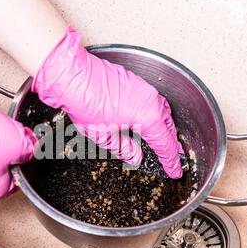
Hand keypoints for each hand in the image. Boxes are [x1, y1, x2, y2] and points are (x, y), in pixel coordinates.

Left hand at [32, 27, 183, 178]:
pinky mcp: (136, 82)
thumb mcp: (104, 137)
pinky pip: (154, 101)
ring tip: (164, 141)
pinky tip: (149, 120)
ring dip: (165, 128)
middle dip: (171, 146)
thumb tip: (135, 156)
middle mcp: (151, 101)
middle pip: (169, 128)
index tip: (174, 171)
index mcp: (148, 118)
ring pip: (163, 113)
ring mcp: (145, 89)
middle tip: (173, 159)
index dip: (171, 161)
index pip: (166, 145)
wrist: (72, 76)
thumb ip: (124, 149)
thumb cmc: (85, 102)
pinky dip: (156, 114)